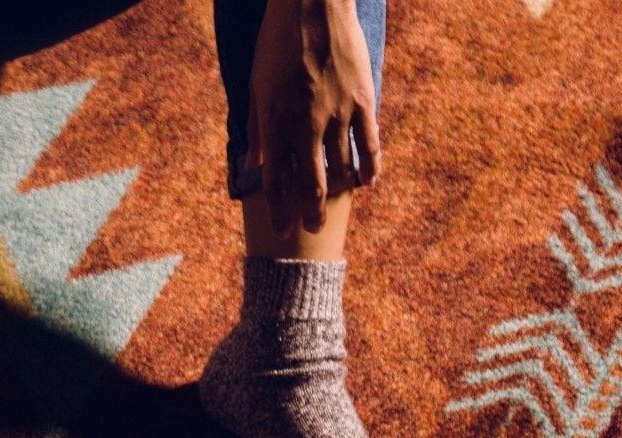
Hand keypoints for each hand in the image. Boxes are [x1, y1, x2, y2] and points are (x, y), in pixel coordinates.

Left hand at [248, 0, 381, 233]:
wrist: (312, 5)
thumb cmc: (277, 42)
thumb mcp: (256, 84)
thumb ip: (257, 127)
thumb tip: (252, 163)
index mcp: (276, 122)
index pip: (276, 180)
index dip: (278, 209)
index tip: (279, 230)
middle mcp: (307, 125)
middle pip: (311, 183)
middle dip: (309, 212)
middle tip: (311, 231)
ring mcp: (338, 114)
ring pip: (342, 167)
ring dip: (339, 193)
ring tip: (334, 209)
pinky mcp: (362, 100)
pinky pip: (370, 142)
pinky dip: (370, 166)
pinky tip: (368, 183)